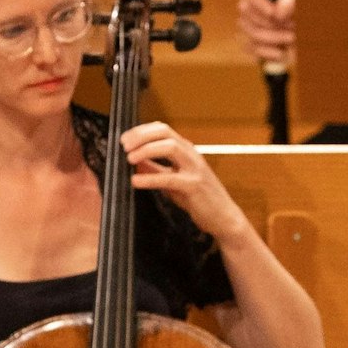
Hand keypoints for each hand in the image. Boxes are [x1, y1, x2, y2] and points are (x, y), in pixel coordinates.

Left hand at [120, 121, 247, 242]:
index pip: (162, 129)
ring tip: (130, 158)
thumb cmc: (199, 198)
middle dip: (141, 136)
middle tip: (124, 146)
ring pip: (170, 147)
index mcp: (186, 150)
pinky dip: (151, 178)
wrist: (223, 217)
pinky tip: (136, 181)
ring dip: (146, 150)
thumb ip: (156, 169)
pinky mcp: (194, 186)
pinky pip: (170, 178)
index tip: (124, 139)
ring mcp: (194, 169)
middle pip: (165, 132)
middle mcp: (191, 154)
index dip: (141, 131)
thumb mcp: (173, 180)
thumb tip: (135, 161)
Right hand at [236, 0, 295, 65]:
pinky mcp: (249, 44)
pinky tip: (281, 51)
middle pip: (251, 15)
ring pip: (254, 33)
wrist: (300, 36)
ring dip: (276, 38)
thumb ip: (289, 5)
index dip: (259, 3)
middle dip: (273, 23)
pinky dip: (269, 51)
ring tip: (292, 38)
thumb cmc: (297, 17)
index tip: (272, 12)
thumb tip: (278, 13)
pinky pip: (254, 48)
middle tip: (292, 26)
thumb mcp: (297, 8)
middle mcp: (249, 8)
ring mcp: (247, 27)